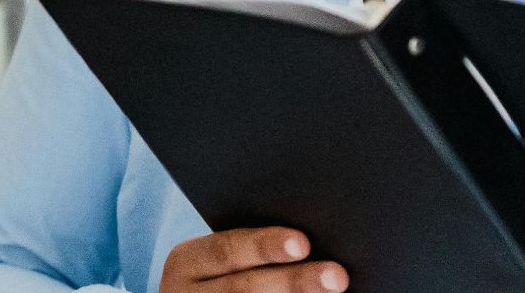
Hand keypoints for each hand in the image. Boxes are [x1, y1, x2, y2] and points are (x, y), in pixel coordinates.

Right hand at [160, 227, 348, 292]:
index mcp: (187, 263)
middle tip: (337, 277)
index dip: (265, 245)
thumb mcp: (223, 258)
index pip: (227, 249)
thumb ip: (256, 245)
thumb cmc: (228, 270)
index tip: (303, 244)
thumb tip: (310, 238)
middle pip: (245, 289)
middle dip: (294, 281)